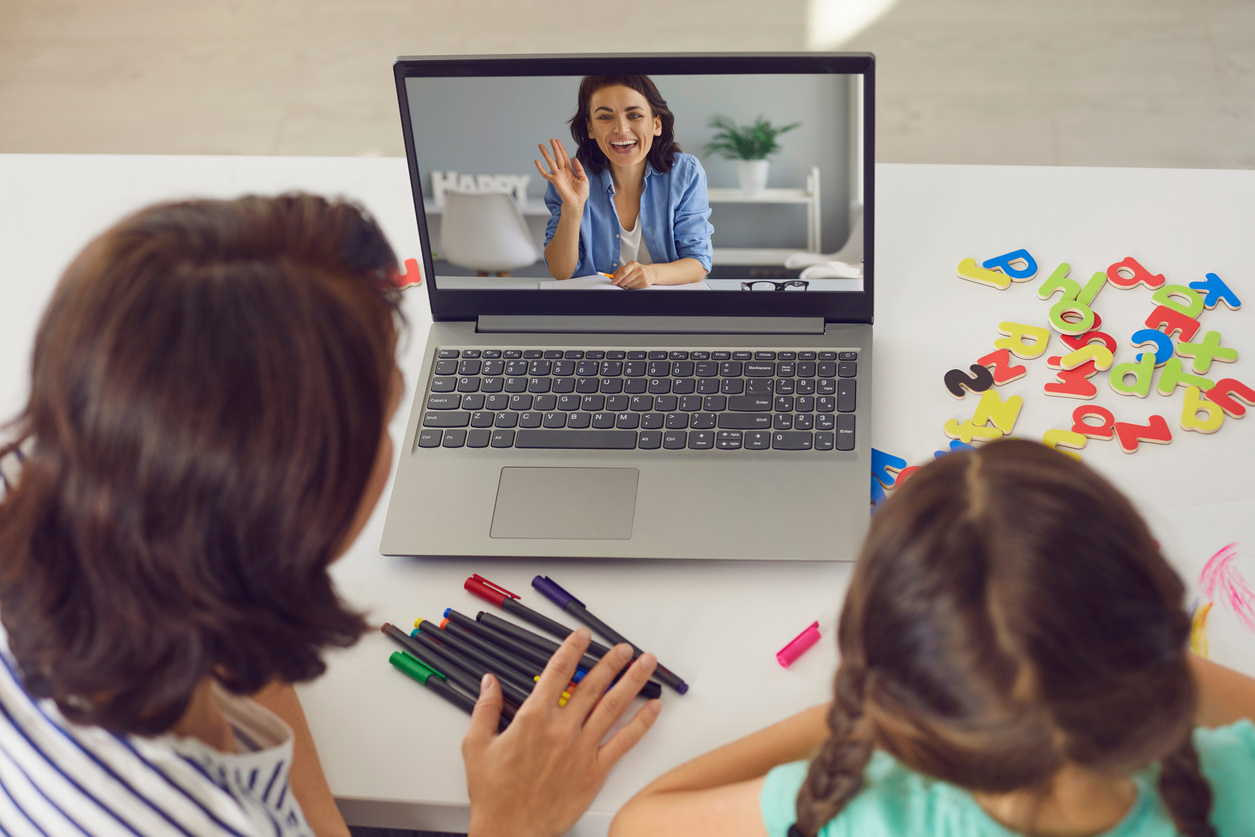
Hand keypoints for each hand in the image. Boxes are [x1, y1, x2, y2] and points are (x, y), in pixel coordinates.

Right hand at [463, 628, 662, 836]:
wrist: (511, 830)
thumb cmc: (495, 793)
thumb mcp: (476, 745)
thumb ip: (485, 709)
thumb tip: (489, 683)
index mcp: (533, 719)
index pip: (557, 672)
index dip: (572, 649)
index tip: (582, 636)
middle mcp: (562, 729)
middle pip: (592, 684)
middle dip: (611, 661)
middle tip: (624, 648)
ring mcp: (582, 749)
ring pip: (612, 706)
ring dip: (632, 681)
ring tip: (645, 663)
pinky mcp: (595, 771)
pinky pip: (624, 742)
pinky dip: (641, 723)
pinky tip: (653, 708)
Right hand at [535, 139, 589, 208]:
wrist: (577, 203)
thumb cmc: (581, 193)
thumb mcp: (584, 179)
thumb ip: (579, 168)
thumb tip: (574, 158)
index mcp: (570, 170)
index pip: (564, 157)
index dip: (561, 149)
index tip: (557, 141)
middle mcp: (563, 171)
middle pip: (557, 157)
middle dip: (554, 148)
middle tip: (551, 139)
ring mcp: (558, 176)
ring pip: (550, 162)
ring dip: (546, 154)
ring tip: (541, 146)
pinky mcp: (554, 181)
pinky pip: (546, 174)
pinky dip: (541, 168)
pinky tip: (536, 161)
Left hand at [611, 262, 654, 288]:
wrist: (650, 273)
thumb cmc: (637, 270)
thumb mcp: (628, 267)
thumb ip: (619, 271)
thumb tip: (611, 277)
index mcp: (633, 264)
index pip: (623, 272)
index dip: (617, 278)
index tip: (613, 282)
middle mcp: (639, 269)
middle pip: (626, 279)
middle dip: (620, 283)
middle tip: (619, 284)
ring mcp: (643, 276)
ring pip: (629, 285)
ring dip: (627, 285)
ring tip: (629, 282)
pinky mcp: (645, 283)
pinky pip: (634, 288)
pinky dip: (632, 287)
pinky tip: (635, 283)